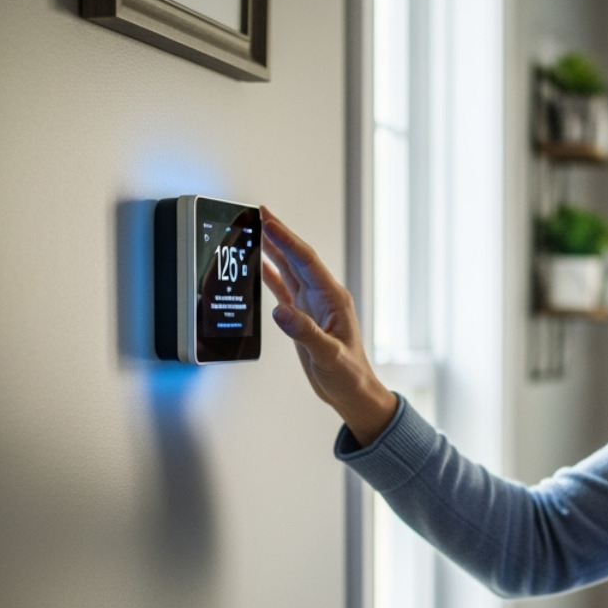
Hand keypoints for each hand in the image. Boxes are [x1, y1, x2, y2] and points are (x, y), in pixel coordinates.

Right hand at [261, 207, 397, 445]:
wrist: (352, 393)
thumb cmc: (349, 376)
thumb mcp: (328, 355)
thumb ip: (305, 333)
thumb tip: (281, 311)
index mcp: (332, 298)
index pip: (305, 260)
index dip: (286, 238)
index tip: (268, 220)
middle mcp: (323, 297)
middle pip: (297, 258)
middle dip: (278, 235)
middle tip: (258, 213)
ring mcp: (313, 305)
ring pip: (290, 269)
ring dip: (273, 250)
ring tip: (256, 230)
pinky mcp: (303, 317)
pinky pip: (285, 289)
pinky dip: (272, 275)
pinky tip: (261, 265)